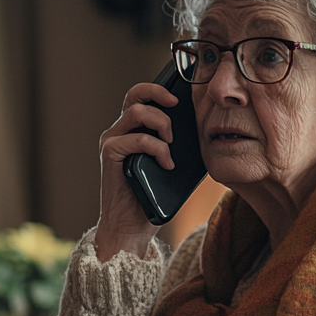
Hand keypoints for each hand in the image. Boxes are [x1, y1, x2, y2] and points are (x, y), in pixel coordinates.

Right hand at [95, 81, 177, 261]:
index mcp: (133, 130)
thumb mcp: (171, 164)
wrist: (132, 226)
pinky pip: (136, 138)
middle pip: (135, 94)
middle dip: (160, 94)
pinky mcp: (110, 154)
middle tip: (177, 105)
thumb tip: (205, 129)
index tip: (182, 96)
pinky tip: (166, 163)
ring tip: (171, 144)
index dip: (160, 89)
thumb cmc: (153, 197)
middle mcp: (119, 131)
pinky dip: (156, 148)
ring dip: (161, 123)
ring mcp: (113, 141)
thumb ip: (178, 145)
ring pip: (137, 111)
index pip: (142, 96)